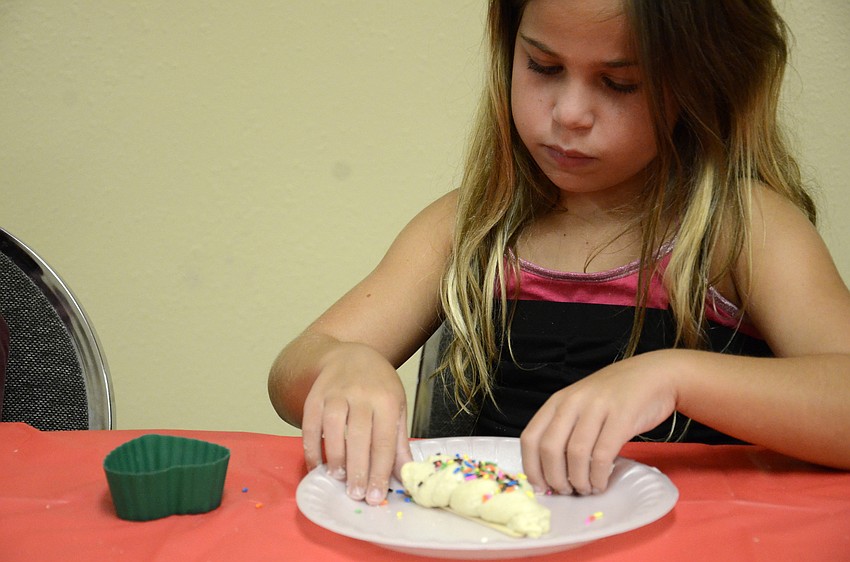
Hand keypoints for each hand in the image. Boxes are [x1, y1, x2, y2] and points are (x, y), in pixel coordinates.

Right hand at [301, 342, 412, 504]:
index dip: (380, 471)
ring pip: (334, 429)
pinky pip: (310, 424)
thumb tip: (404, 476)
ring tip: (338, 478)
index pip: (384, 440)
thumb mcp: (396, 406)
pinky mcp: (314, 396)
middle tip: (357, 494)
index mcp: (387, 399)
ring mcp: (335, 393)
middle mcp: (361, 394)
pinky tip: (316, 465)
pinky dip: (312, 447)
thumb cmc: (378, 385)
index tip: (377, 496)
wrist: (350, 354)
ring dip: (335, 457)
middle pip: (359, 436)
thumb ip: (398, 441)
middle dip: (358, 469)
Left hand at [520, 350, 679, 495]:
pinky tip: (601, 483)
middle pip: (550, 448)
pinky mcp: (622, 416)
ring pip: (576, 454)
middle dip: (554, 478)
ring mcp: (597, 407)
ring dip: (578, 480)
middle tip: (565, 492)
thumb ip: (565, 428)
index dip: (531, 467)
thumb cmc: (616, 395)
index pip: (531, 437)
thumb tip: (551, 470)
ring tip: (586, 490)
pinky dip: (598, 476)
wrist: (655, 375)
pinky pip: (602, 454)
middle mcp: (573, 402)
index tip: (540, 487)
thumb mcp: (582, 404)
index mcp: (558, 401)